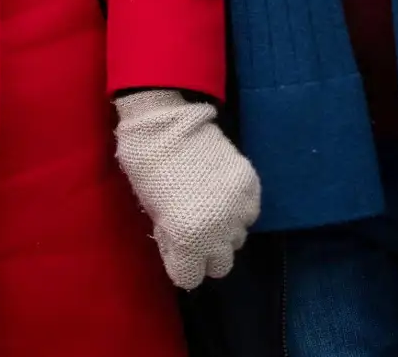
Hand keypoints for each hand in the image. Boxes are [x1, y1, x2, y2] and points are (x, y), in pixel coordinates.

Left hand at [115, 89, 260, 289]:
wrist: (165, 119)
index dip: (180, 263)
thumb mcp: (150, 209)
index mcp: (187, 238)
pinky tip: (222, 192)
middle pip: (219, 264)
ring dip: (224, 229)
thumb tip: (181, 250)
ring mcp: (238, 208)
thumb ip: (170, 237)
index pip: (189, 278)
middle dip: (205, 252)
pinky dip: (238, 208)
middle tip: (193, 228)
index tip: (175, 247)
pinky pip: (250, 212)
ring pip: (237, 239)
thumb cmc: (146, 163)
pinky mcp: (251, 185)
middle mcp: (217, 230)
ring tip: (208, 206)